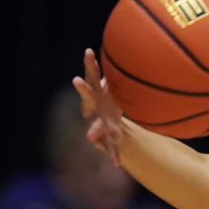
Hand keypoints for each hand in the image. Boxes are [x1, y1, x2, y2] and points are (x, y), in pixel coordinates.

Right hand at [72, 48, 124, 165]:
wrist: (109, 123)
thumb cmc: (112, 100)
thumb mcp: (117, 86)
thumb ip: (121, 72)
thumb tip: (132, 44)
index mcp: (96, 94)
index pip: (92, 75)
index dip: (90, 64)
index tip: (89, 51)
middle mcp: (92, 108)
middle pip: (88, 97)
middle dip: (83, 89)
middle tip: (76, 79)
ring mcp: (97, 122)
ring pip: (96, 126)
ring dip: (94, 131)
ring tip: (90, 136)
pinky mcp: (105, 137)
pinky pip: (109, 146)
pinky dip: (112, 153)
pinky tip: (117, 164)